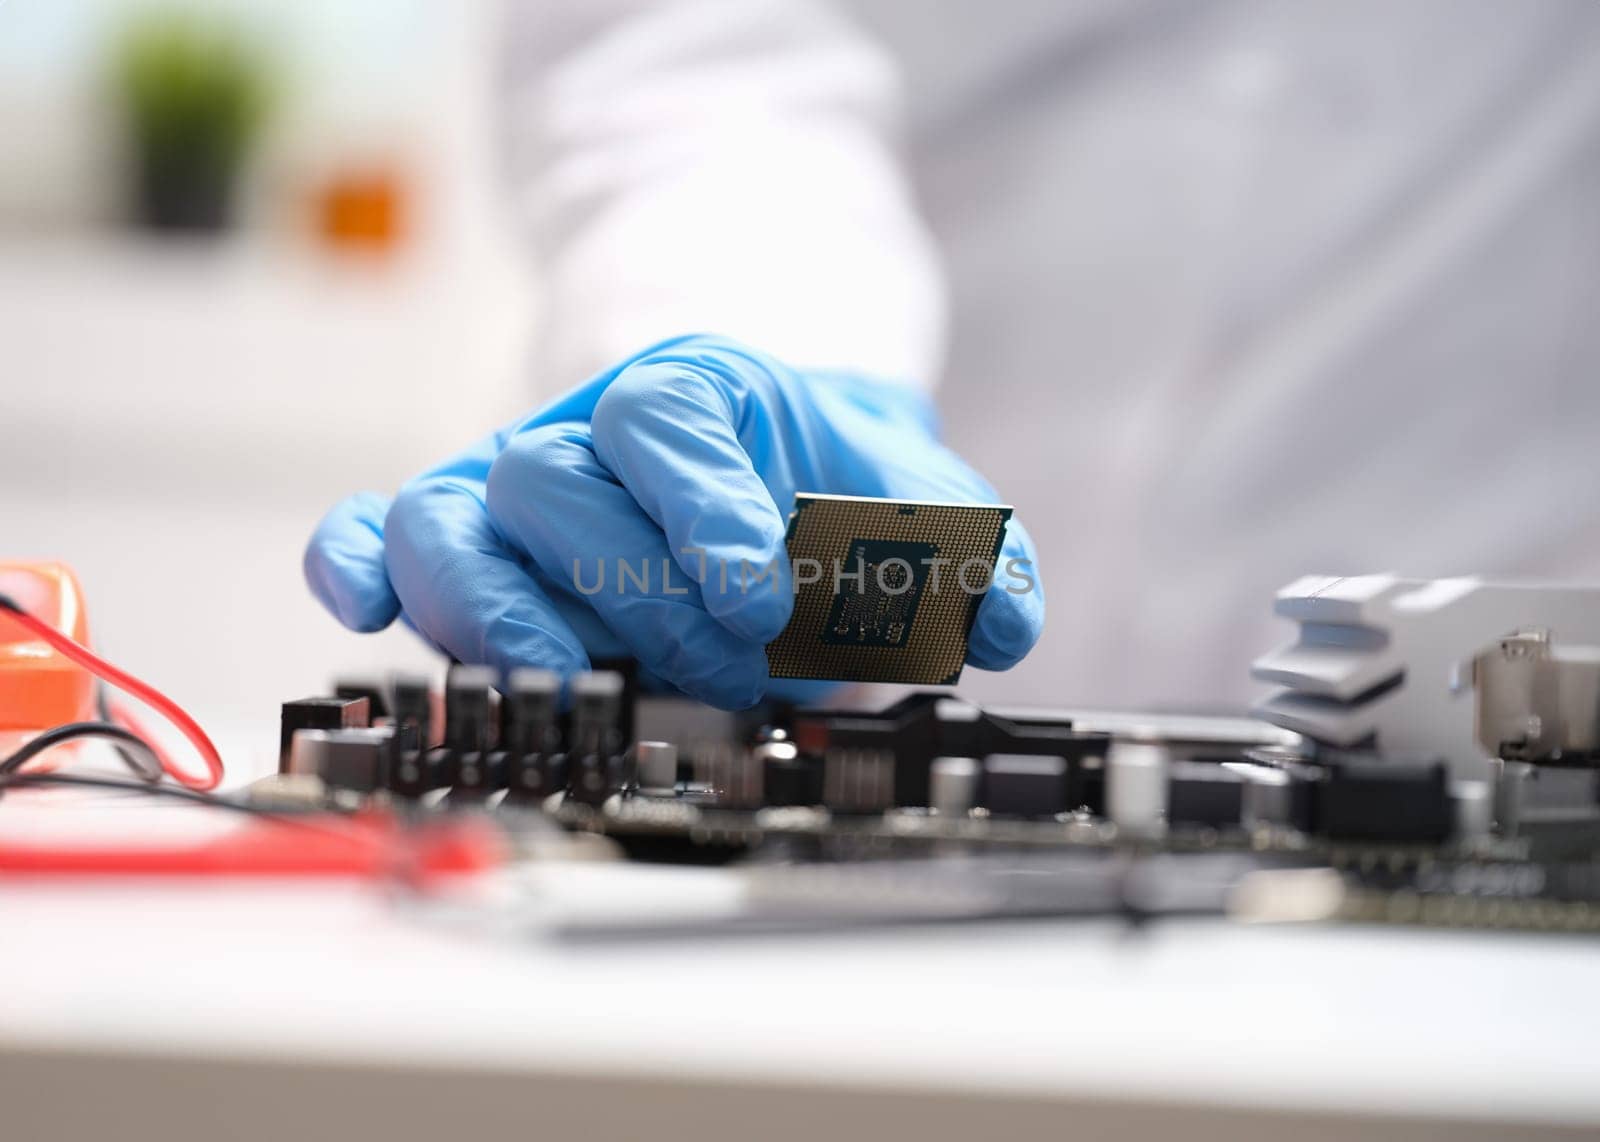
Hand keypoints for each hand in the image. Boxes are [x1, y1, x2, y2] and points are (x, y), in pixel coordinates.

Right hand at [304, 335, 1042, 707]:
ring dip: (497, 613)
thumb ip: (966, 546)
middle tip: (721, 668)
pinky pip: (371, 534)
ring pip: (446, 521)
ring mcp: (505, 488)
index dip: (703, 509)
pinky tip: (366, 619)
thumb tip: (1004, 617)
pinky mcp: (457, 543)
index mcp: (693, 390)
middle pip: (555, 485)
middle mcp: (582, 431)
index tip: (760, 595)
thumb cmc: (819, 481)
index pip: (667, 421)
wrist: (751, 469)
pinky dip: (357, 569)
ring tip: (571, 684)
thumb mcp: (909, 494)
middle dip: (633, 592)